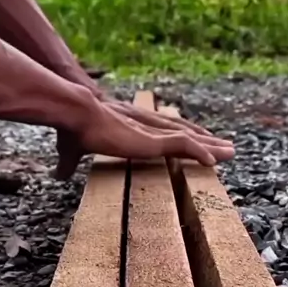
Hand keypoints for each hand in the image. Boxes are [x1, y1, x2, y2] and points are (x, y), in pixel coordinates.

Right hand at [55, 98, 234, 180]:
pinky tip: (213, 161)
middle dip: (205, 141)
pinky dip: (198, 152)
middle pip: (183, 133)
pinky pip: (182, 146)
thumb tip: (57, 175)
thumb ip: (69, 163)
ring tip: (230, 152)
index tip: (194, 142)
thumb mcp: (71, 151)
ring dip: (210, 147)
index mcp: (131, 126)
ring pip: (189, 139)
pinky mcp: (151, 140)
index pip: (162, 131)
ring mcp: (150, 132)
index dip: (180, 137)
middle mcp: (146, 125)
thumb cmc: (71, 128)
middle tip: (225, 147)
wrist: (74, 112)